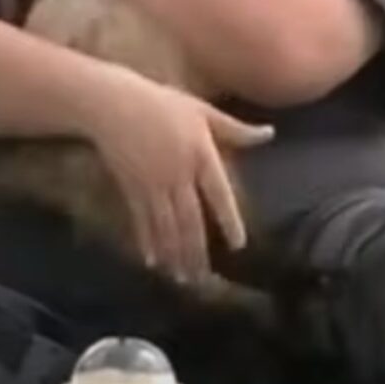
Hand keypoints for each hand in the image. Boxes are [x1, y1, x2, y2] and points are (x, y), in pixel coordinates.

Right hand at [88, 72, 274, 282]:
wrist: (114, 104)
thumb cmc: (162, 104)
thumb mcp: (202, 110)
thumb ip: (235, 129)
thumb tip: (269, 134)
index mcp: (200, 155)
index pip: (219, 194)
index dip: (229, 221)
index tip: (238, 246)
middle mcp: (178, 175)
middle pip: (191, 221)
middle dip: (197, 252)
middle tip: (204, 279)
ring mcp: (153, 185)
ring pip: (167, 227)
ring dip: (175, 255)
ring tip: (183, 279)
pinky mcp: (132, 189)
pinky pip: (142, 222)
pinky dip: (148, 243)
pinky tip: (153, 262)